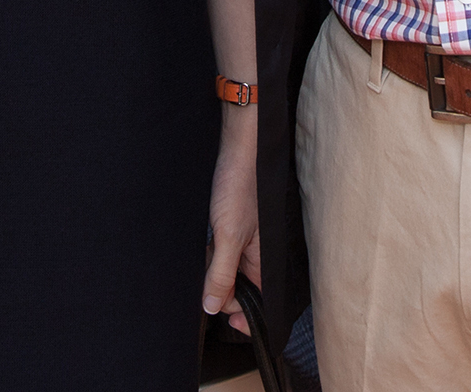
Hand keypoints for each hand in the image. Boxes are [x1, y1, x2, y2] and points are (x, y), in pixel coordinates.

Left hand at [204, 102, 261, 330]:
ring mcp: (245, 242)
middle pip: (241, 289)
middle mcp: (258, 254)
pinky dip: (212, 255)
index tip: (227, 321)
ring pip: (228, 271)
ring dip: (215, 271)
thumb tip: (212, 307)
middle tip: (208, 279)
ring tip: (207, 254)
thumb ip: (222, 274)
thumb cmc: (240, 188)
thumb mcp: (227, 236)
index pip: (259, 302)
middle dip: (223, 291)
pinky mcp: (233, 228)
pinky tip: (205, 244)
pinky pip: (222, 253)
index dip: (244, 315)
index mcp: (265, 260)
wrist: (239, 150)